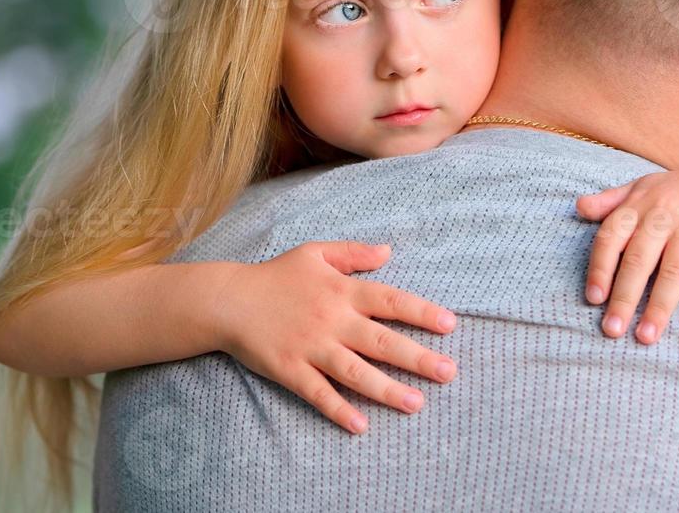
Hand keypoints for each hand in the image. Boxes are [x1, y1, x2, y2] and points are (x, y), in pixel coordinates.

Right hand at [209, 241, 458, 433]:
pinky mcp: (290, 369)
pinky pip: (318, 393)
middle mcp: (332, 320)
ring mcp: (311, 347)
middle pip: (382, 341)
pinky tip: (361, 425)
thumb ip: (353, 253)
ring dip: (387, 389)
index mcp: (342, 290)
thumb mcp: (315, 253)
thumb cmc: (275, 276)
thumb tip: (389, 251)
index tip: (450, 325)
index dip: (422, 313)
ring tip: (416, 403)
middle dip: (418, 358)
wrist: (228, 300)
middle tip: (449, 372)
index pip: (391, 301)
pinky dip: (339, 409)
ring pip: (355, 372)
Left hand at [574, 160, 678, 344]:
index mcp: (640, 205)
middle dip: (624, 298)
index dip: (601, 268)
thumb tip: (578, 207)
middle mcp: (665, 215)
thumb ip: (612, 201)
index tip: (593, 298)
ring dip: (659, 306)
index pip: (612, 237)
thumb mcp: (646, 187)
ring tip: (646, 336)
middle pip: (640, 260)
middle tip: (612, 331)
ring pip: (674, 271)